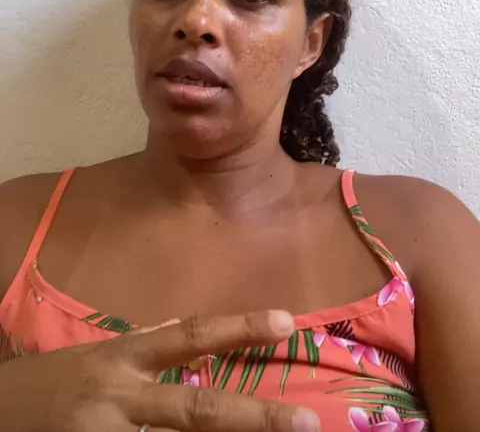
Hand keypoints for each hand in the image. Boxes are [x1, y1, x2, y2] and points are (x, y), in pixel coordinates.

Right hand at [0, 309, 320, 431]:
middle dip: (255, 418)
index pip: (190, 335)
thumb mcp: (93, 357)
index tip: (284, 322)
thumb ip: (138, 347)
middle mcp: (120, 397)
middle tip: (308, 424)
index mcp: (122, 357)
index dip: (238, 328)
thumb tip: (176, 328)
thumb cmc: (46, 385)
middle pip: (196, 409)